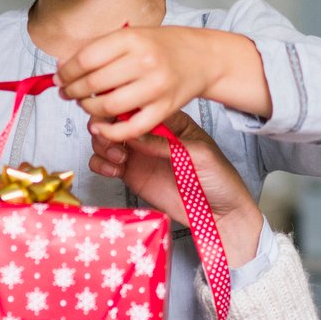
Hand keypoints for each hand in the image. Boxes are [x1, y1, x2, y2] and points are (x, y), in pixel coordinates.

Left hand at [58, 26, 266, 143]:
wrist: (202, 57)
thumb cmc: (163, 46)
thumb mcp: (132, 35)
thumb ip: (100, 49)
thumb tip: (63, 67)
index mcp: (132, 39)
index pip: (86, 59)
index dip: (66, 71)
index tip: (60, 77)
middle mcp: (144, 61)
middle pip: (94, 83)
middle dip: (73, 91)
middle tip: (67, 93)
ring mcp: (156, 87)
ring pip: (108, 106)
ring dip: (88, 108)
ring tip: (85, 104)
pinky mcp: (165, 109)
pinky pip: (131, 128)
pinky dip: (110, 131)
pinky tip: (99, 126)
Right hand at [91, 111, 265, 268]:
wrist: (219, 214)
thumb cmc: (218, 179)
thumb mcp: (198, 155)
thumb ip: (165, 145)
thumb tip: (134, 134)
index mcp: (169, 121)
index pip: (140, 106)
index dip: (121, 108)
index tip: (114, 117)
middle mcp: (150, 135)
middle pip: (115, 120)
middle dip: (105, 126)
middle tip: (107, 137)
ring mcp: (139, 154)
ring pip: (104, 139)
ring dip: (102, 144)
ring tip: (116, 156)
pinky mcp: (131, 175)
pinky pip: (105, 164)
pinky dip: (101, 164)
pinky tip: (114, 170)